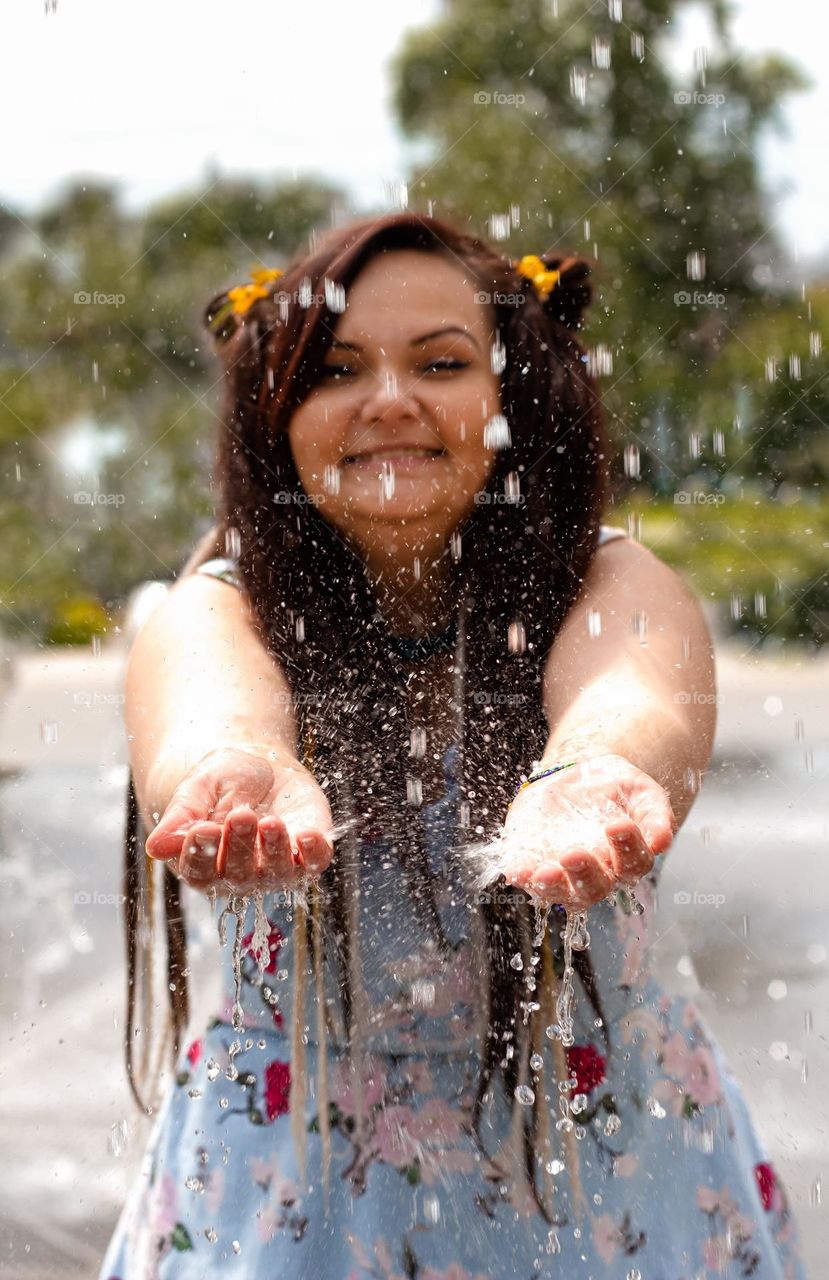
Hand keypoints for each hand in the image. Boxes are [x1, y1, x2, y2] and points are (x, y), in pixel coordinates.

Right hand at [145, 746, 333, 895]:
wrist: (260, 766)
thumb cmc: (222, 782)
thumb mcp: (197, 790)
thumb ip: (180, 817)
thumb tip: (156, 848)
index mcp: (206, 864)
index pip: (200, 872)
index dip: (200, 854)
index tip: (202, 829)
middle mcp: (241, 876)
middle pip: (238, 874)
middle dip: (239, 845)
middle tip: (240, 816)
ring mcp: (277, 870)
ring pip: (276, 874)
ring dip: (274, 850)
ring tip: (270, 821)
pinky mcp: (309, 855)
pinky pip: (315, 863)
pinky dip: (314, 853)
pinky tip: (308, 835)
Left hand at [498, 754, 676, 909]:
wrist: (577, 774)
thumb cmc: (615, 787)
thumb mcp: (640, 792)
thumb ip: (654, 815)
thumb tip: (662, 841)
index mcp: (626, 860)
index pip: (632, 864)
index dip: (627, 848)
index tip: (617, 825)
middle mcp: (596, 874)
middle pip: (593, 889)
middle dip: (583, 874)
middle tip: (573, 854)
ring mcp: (562, 873)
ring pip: (559, 892)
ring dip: (550, 886)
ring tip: (543, 873)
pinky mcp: (532, 862)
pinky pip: (525, 876)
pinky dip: (520, 875)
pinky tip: (516, 870)